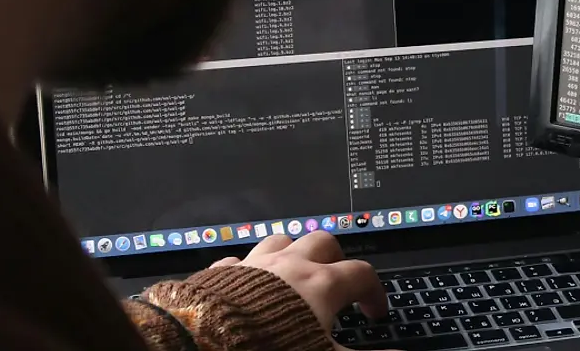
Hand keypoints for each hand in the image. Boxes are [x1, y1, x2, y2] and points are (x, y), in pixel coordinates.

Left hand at [210, 231, 386, 339]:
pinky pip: (239, 261)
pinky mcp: (222, 273)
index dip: (373, 293)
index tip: (374, 313)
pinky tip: (248, 284)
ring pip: (282, 240)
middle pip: (324, 242)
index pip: (361, 275)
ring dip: (294, 253)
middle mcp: (291, 265)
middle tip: (338, 282)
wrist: (205, 345)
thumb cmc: (273, 349)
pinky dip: (249, 269)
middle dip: (336, 258)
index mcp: (322, 284)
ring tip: (296, 273)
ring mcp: (255, 264)